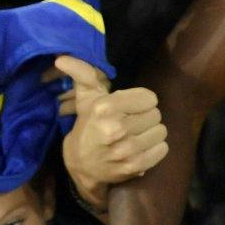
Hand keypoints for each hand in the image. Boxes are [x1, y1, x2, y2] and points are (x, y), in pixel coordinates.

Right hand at [53, 56, 167, 210]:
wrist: (82, 166)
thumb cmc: (88, 126)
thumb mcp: (86, 98)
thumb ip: (82, 74)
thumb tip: (61, 58)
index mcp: (105, 108)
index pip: (149, 98)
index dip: (141, 102)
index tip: (130, 108)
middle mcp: (116, 128)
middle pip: (156, 114)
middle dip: (145, 117)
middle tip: (131, 123)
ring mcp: (126, 149)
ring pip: (161, 132)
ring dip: (151, 133)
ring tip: (136, 136)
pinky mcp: (135, 166)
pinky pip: (163, 149)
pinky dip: (155, 149)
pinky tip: (140, 149)